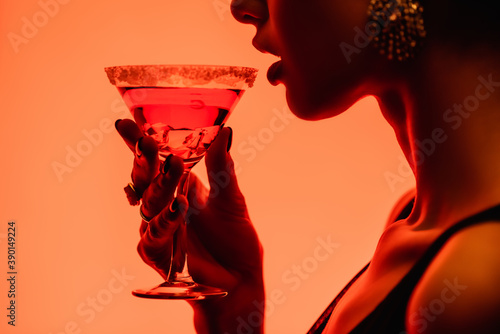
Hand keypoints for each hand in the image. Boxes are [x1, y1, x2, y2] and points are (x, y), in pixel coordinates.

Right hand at [115, 119, 263, 333]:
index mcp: (182, 186)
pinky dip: (165, 220)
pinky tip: (179, 208)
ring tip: (175, 167)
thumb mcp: (231, 198)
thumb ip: (222, 166)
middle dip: (144, 158)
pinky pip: (153, 235)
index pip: (157, 160)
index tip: (128, 121)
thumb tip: (225, 129)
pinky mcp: (157, 253)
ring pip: (149, 203)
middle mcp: (166, 204)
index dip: (141, 142)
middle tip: (145, 139)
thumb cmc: (235, 239)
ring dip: (160, 185)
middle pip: (146, 178)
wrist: (240, 278)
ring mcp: (159, 228)